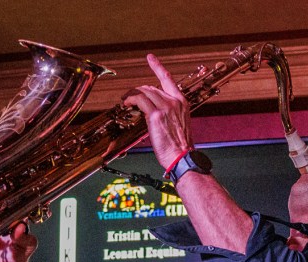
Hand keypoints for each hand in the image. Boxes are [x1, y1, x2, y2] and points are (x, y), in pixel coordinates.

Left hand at [122, 54, 193, 170]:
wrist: (182, 157)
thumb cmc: (179, 147)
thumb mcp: (178, 125)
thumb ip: (168, 114)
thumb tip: (153, 111)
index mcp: (182, 102)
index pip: (168, 79)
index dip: (157, 67)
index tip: (150, 58)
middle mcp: (174, 101)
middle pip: (152, 87)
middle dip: (139, 91)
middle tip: (130, 97)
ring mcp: (166, 107)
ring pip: (144, 92)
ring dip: (132, 95)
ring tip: (125, 101)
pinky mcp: (156, 114)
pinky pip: (139, 100)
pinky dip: (131, 100)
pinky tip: (126, 103)